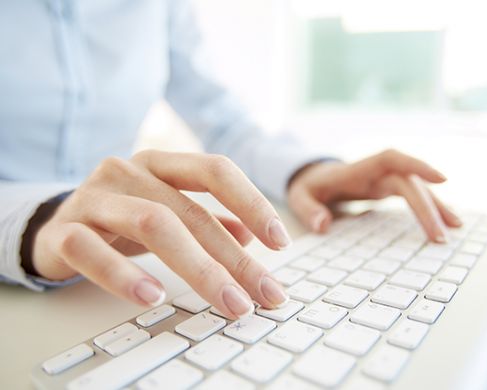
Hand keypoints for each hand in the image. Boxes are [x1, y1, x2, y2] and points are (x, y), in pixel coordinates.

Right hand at [33, 151, 289, 317]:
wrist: (54, 224)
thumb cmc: (122, 218)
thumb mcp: (167, 212)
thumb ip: (207, 220)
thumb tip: (250, 236)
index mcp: (159, 164)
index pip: (215, 170)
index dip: (252, 202)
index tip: (281, 241)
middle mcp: (128, 172)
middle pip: (190, 211)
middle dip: (234, 258)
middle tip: (264, 293)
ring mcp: (94, 198)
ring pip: (152, 224)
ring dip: (197, 268)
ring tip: (228, 302)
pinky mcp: (63, 230)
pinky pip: (92, 250)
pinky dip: (124, 276)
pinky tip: (153, 297)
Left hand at [287, 149, 461, 241]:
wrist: (312, 178)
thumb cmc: (308, 186)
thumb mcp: (299, 197)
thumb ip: (308, 210)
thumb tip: (322, 225)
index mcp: (358, 169)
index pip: (392, 159)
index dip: (417, 165)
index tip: (442, 179)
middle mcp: (376, 172)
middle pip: (409, 182)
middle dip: (427, 207)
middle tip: (440, 237)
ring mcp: (384, 180)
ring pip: (417, 189)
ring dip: (437, 206)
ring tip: (456, 228)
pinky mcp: (387, 190)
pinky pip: (413, 196)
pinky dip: (429, 208)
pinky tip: (445, 222)